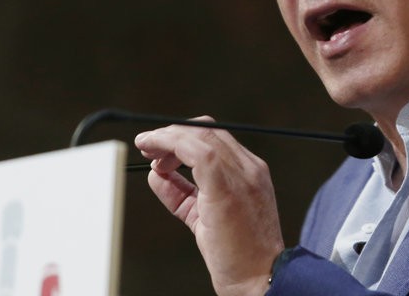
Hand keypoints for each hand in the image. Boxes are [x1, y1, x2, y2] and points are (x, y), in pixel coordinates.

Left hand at [134, 118, 284, 295]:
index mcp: (249, 172)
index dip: (183, 136)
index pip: (214, 137)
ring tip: (148, 151)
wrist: (260, 279)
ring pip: (201, 136)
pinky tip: (158, 159)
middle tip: (148, 146)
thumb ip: (181, 193)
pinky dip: (174, 147)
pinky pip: (199, 153)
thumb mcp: (203, 217)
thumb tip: (156, 174)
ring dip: (169, 138)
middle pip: (207, 130)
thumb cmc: (237, 256)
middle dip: (172, 133)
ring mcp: (242, 175)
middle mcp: (249, 168)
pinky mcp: (227, 189)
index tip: (159, 148)